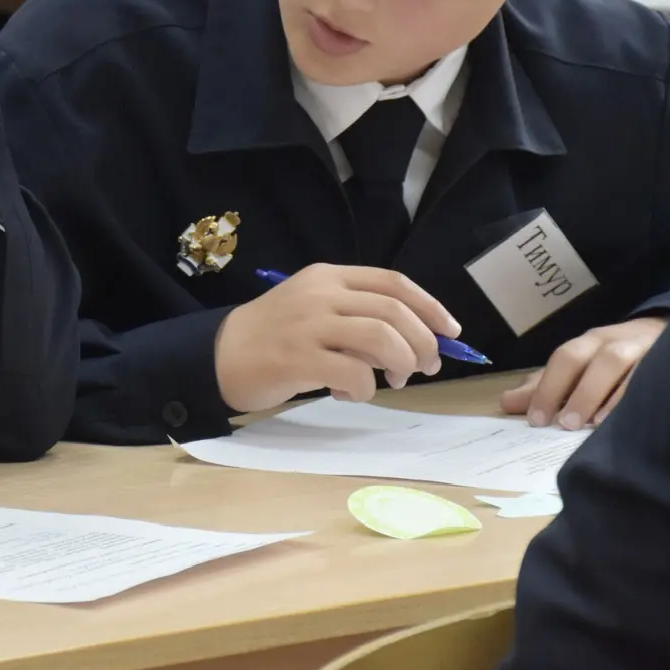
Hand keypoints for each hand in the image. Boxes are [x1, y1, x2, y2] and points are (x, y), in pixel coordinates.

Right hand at [214, 265, 458, 412]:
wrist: (220, 354)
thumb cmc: (275, 336)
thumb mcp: (314, 309)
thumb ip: (356, 316)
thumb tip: (415, 342)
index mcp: (329, 277)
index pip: (393, 283)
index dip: (430, 306)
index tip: (450, 331)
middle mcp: (321, 294)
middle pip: (394, 311)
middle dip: (423, 342)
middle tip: (427, 367)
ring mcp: (309, 324)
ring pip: (381, 338)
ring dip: (402, 363)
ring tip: (396, 380)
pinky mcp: (299, 357)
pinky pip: (354, 372)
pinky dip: (366, 388)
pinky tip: (353, 393)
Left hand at [499, 316, 666, 429]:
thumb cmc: (616, 359)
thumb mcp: (580, 369)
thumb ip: (546, 386)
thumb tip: (506, 402)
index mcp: (588, 344)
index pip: (563, 359)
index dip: (548, 387)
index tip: (536, 420)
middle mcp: (613, 342)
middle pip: (589, 356)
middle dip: (574, 389)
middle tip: (563, 423)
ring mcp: (643, 349)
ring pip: (619, 362)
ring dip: (603, 392)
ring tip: (591, 424)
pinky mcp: (669, 361)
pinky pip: (653, 374)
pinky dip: (639, 395)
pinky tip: (629, 418)